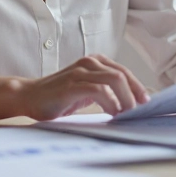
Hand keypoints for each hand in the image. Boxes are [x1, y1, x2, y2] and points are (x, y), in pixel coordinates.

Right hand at [18, 54, 150, 120]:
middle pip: (122, 75)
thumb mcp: (86, 90)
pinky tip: (112, 113)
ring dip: (125, 99)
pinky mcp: (72, 84)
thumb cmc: (59, 96)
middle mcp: (89, 62)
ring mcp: (80, 72)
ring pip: (114, 80)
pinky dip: (111, 103)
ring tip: (127, 114)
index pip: (124, 72)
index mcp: (95, 61)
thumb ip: (104, 90)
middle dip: (135, 94)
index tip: (145, 103)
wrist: (29, 96)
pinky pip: (100, 91)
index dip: (138, 87)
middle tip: (139, 111)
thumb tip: (130, 103)